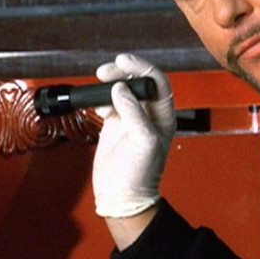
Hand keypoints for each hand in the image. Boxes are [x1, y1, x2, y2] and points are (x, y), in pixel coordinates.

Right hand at [92, 53, 175, 217]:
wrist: (121, 196)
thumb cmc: (140, 175)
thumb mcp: (143, 142)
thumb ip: (134, 113)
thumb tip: (121, 89)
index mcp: (163, 116)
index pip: (157, 83)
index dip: (142, 68)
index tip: (124, 62)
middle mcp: (148, 114)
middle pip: (137, 82)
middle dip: (122, 72)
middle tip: (106, 71)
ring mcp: (130, 118)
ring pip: (121, 90)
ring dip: (109, 83)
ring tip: (99, 82)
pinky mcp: (114, 124)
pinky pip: (107, 103)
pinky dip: (100, 99)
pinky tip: (97, 105)